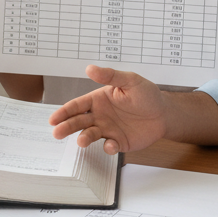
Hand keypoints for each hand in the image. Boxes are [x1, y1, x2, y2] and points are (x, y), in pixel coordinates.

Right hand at [50, 65, 168, 153]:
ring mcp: (108, 130)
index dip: (64, 111)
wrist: (164, 114)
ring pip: (90, 135)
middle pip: (78, 122)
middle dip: (66, 127)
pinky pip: (109, 146)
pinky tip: (111, 145)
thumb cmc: (146, 94)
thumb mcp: (130, 81)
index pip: (77, 106)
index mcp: (99, 100)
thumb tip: (90, 68)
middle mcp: (100, 116)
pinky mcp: (119, 142)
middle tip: (56, 133)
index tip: (53, 119)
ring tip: (81, 141)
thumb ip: (110, 76)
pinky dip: (108, 147)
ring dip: (84, 138)